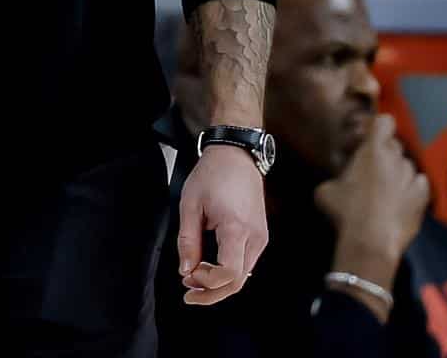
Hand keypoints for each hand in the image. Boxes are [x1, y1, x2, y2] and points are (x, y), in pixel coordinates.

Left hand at [179, 142, 269, 305]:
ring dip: (219, 283)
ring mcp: (261, 238)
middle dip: (211, 292)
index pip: (229, 274)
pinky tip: (209, 268)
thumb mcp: (190, 205)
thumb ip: (187, 240)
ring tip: (194, 276)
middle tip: (187, 290)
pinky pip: (246, 264)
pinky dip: (228, 272)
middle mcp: (255, 237)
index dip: (208, 283)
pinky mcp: (260, 236)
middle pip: (238, 282)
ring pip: (243, 276)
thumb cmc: (212, 175)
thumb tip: (186, 270)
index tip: (188, 276)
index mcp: (237, 228)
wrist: (236, 156)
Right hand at [314, 115, 429, 266]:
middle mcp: (396, 159)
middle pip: (394, 145)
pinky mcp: (423, 198)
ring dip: (396, 173)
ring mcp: (413, 178)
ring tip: (383, 191)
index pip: (384, 122)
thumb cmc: (346, 211)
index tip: (369, 136)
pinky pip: (419, 185)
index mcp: (373, 150)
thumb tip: (337, 183)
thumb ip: (335, 178)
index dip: (377, 127)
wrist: (372, 241)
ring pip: (406, 166)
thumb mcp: (325, 190)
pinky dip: (410, 189)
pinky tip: (398, 202)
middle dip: (384, 153)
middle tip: (370, 170)